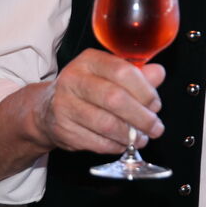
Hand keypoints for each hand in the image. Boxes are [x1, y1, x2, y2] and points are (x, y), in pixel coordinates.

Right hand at [35, 48, 165, 154]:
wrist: (46, 109)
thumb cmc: (86, 89)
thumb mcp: (108, 74)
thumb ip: (136, 74)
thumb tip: (158, 73)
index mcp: (89, 60)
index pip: (122, 71)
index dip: (144, 90)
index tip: (156, 104)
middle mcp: (73, 79)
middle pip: (115, 99)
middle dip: (141, 117)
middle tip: (155, 127)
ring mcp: (65, 105)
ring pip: (106, 124)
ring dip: (130, 135)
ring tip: (142, 138)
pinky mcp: (63, 129)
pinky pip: (96, 142)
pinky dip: (115, 145)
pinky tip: (124, 143)